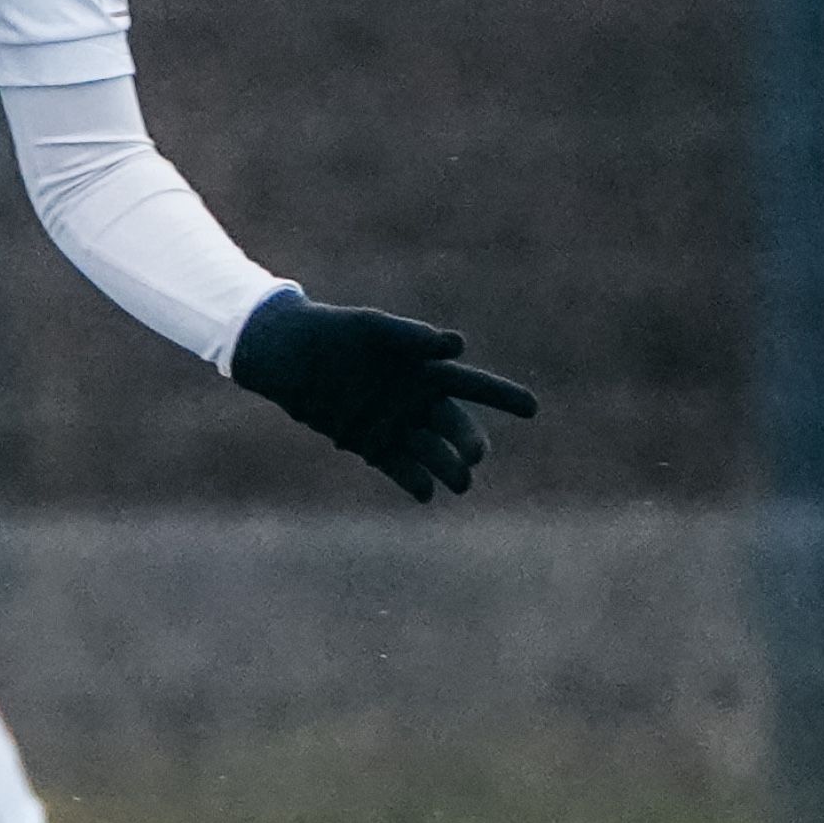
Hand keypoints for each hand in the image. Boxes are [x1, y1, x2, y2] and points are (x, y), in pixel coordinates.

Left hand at [228, 290, 540, 501]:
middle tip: (475, 454)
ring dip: (448, 468)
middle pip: (453, 426)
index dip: (502, 396)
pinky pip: (399, 467)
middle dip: (468, 441)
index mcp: (425, 370)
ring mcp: (395, 425)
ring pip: (431, 452)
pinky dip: (414, 481)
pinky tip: (426, 493)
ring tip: (461, 483)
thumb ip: (413, 337)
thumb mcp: (373, 329)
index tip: (532, 408)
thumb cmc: (337, 333)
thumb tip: (458, 345)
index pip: (472, 386)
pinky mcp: (371, 445)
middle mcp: (416, 401)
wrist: (291, 355)